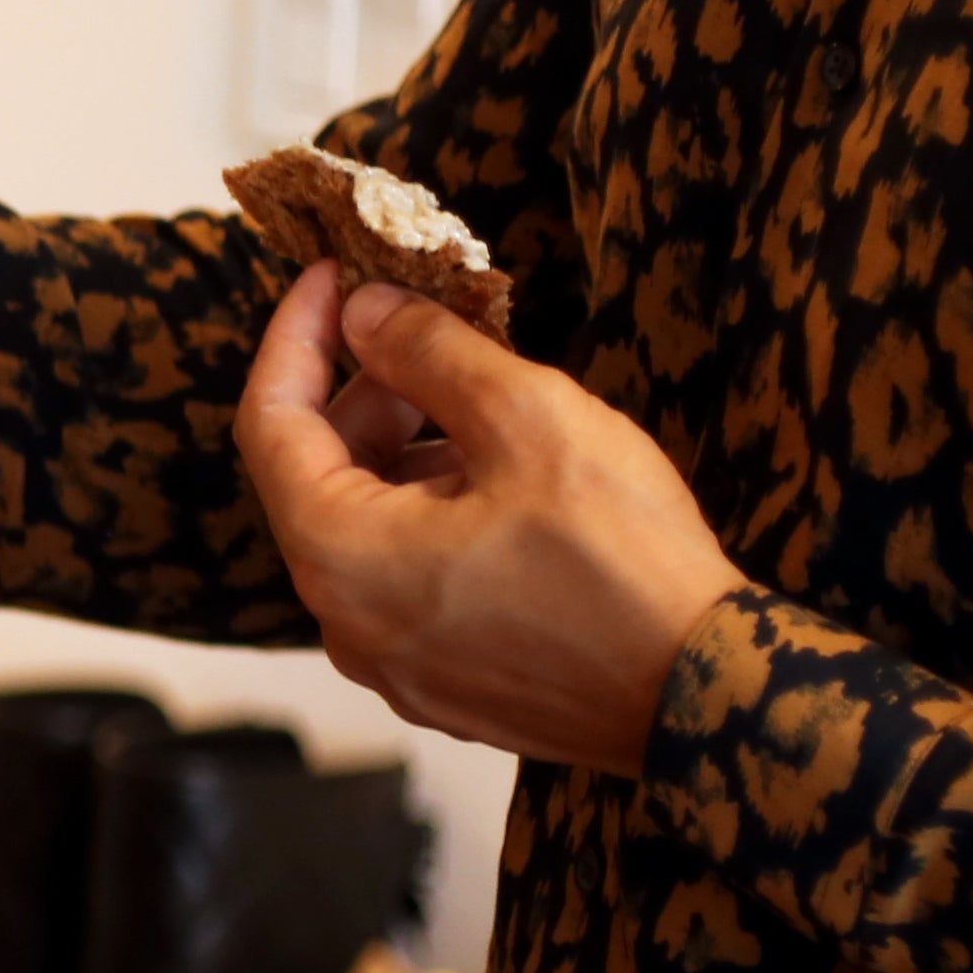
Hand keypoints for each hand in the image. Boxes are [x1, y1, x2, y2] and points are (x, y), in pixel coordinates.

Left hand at [232, 268, 742, 775]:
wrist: (704, 694)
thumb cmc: (619, 563)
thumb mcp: (525, 418)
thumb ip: (428, 351)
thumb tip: (365, 311)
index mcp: (339, 557)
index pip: (268, 423)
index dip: (296, 337)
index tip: (332, 278)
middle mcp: (345, 622)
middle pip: (315, 477)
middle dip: (364, 394)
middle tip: (428, 334)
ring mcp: (393, 662)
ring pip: (367, 529)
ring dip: (405, 453)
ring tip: (483, 404)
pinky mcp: (443, 681)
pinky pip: (407, 579)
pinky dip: (432, 514)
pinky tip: (505, 481)